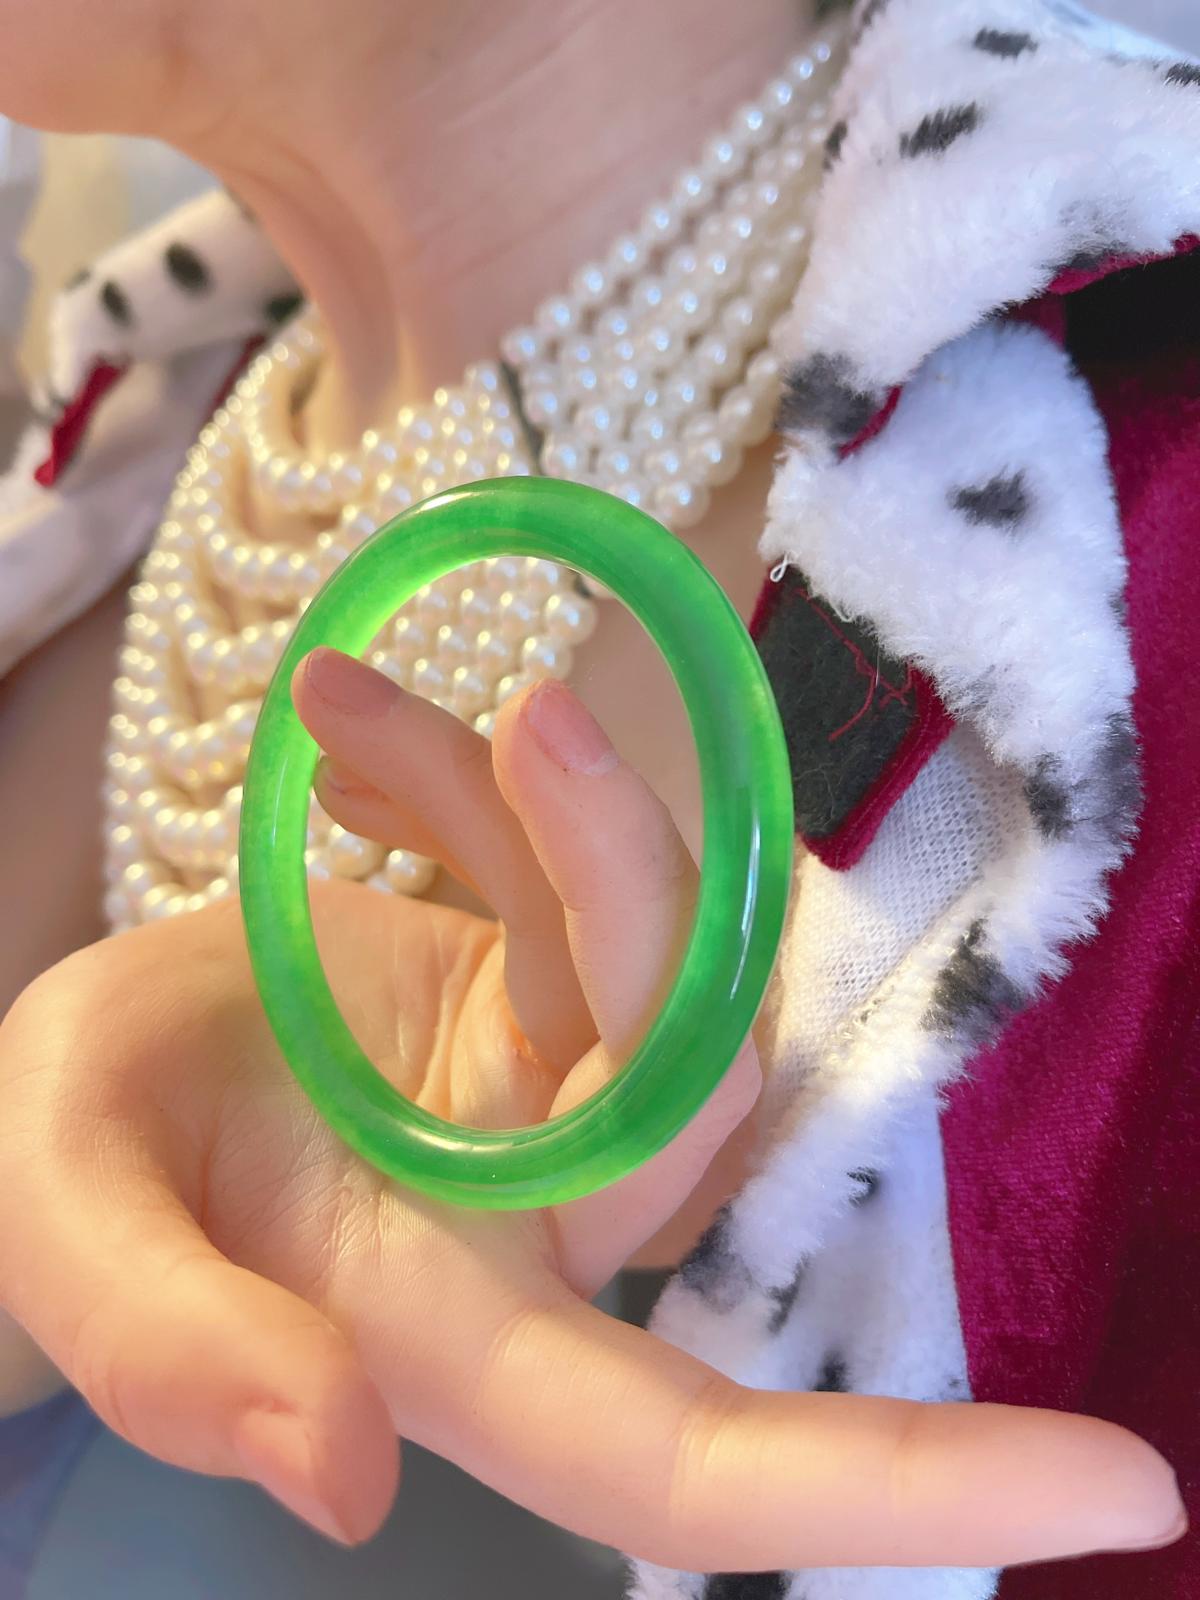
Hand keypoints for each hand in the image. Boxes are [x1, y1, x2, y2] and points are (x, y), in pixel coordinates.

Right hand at [0, 650, 1182, 1569]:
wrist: (83, 1061)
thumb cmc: (79, 1166)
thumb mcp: (83, 1230)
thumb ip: (179, 1353)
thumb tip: (337, 1472)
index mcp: (457, 1338)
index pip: (693, 1457)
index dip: (897, 1482)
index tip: (1134, 1483)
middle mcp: (549, 1222)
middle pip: (682, 1064)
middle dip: (618, 877)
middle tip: (519, 723)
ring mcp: (558, 1089)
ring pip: (656, 938)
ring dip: (540, 809)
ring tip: (353, 715)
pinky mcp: (541, 980)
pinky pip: (564, 865)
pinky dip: (455, 784)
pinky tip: (344, 729)